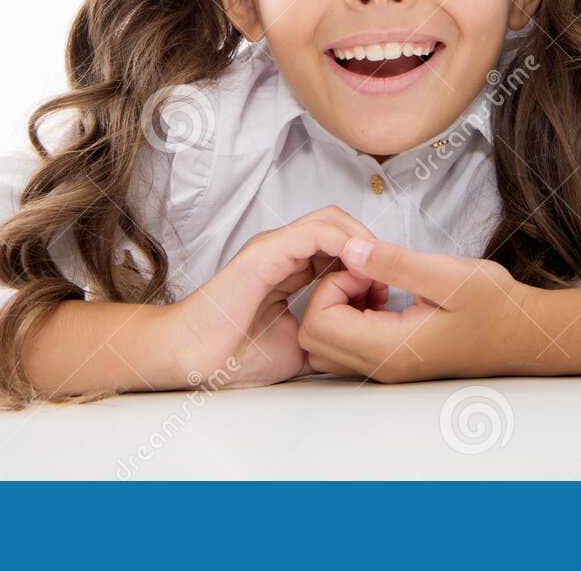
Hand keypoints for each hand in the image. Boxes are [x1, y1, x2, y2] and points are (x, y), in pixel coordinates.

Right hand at [161, 206, 387, 389]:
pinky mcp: (266, 253)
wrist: (193, 359)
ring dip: (361, 242)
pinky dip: (343, 243)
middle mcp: (283, 251)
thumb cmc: (235, 355)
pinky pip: (314, 232)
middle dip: (370, 248)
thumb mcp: (298, 347)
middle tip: (387, 279)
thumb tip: (359, 342)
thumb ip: (326, 335)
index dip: (367, 262)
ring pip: (331, 220)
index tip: (384, 292)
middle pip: (339, 225)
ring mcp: (273, 247)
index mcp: (289, 268)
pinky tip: (357, 269)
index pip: (338, 245)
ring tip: (376, 273)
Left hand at [297, 235, 539, 382]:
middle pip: (313, 338)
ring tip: (376, 283)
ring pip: (326, 344)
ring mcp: (385, 368)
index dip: (332, 286)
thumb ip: (394, 262)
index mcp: (390, 349)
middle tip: (368, 272)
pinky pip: (347, 344)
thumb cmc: (494, 305)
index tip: (366, 266)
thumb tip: (349, 249)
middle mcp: (381, 367)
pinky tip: (385, 295)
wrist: (523, 333)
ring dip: (339, 307)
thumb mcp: (447, 274)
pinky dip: (352, 316)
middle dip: (330, 295)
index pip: (319, 324)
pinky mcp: (391, 361)